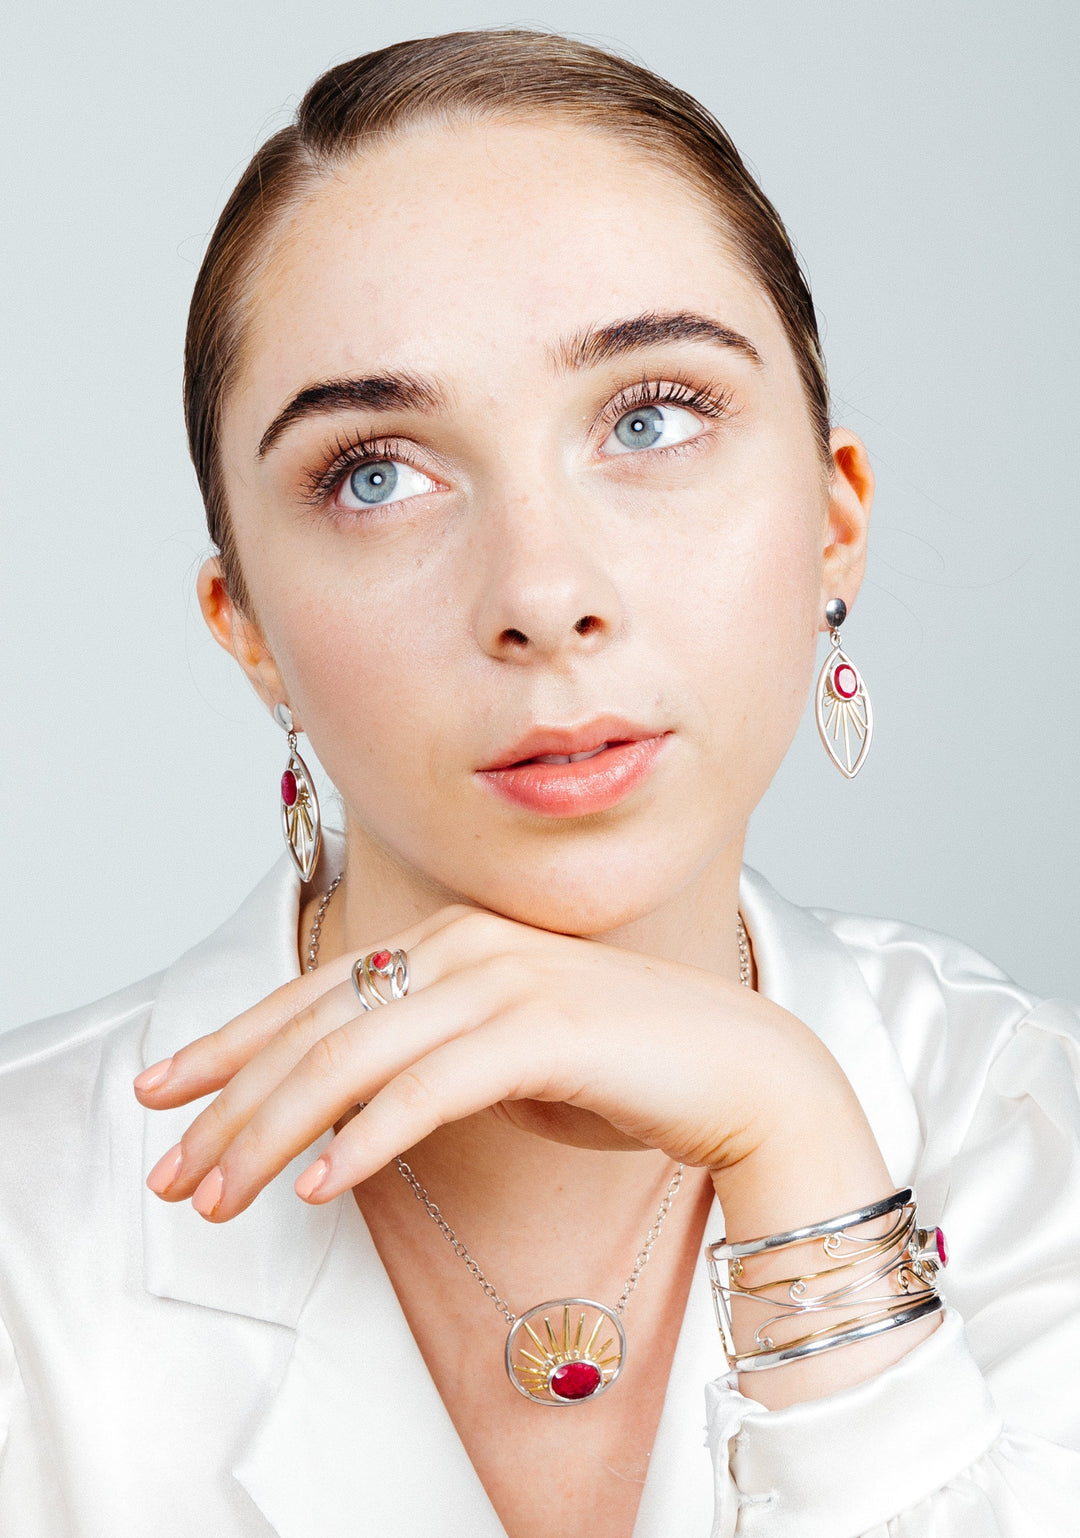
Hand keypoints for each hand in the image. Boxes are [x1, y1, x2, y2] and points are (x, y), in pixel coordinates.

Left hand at [134, 904, 870, 1225]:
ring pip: (351, 1057)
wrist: (741, 1069)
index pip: (311, 993)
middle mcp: (462, 945)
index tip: (163, 1096)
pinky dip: (365, 1140)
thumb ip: (423, 1058)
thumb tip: (340, 1110)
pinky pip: (427, 1089)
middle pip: (313, 1027)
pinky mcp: (540, 1029)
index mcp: (446, 940)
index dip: (229, 1047)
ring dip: (274, 1133)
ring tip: (222, 1197)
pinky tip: (320, 1188)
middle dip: (230, 1103)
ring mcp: (501, 980)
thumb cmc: (619, 1066)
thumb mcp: (498, 1054)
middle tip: (173, 1171)